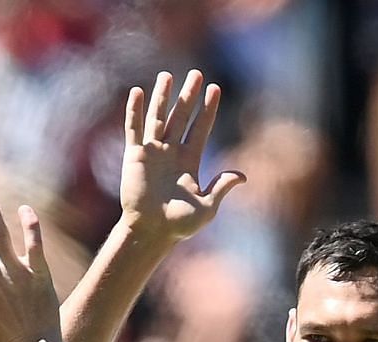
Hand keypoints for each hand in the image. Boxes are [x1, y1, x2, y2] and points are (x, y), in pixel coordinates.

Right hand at [119, 70, 245, 245]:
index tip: (215, 89)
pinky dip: (134, 111)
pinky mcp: (134, 156)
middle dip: (188, 96)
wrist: (151, 232)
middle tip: (196, 74)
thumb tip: (242, 176)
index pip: (201, 128)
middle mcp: (171, 152)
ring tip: (168, 76)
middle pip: (182, 117)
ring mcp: (152, 152)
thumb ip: (221, 188)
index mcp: (190, 161)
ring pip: (158, 117)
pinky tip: (137, 92)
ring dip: (162, 97)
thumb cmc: (179, 225)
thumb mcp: (207, 207)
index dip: (208, 109)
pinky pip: (134, 129)